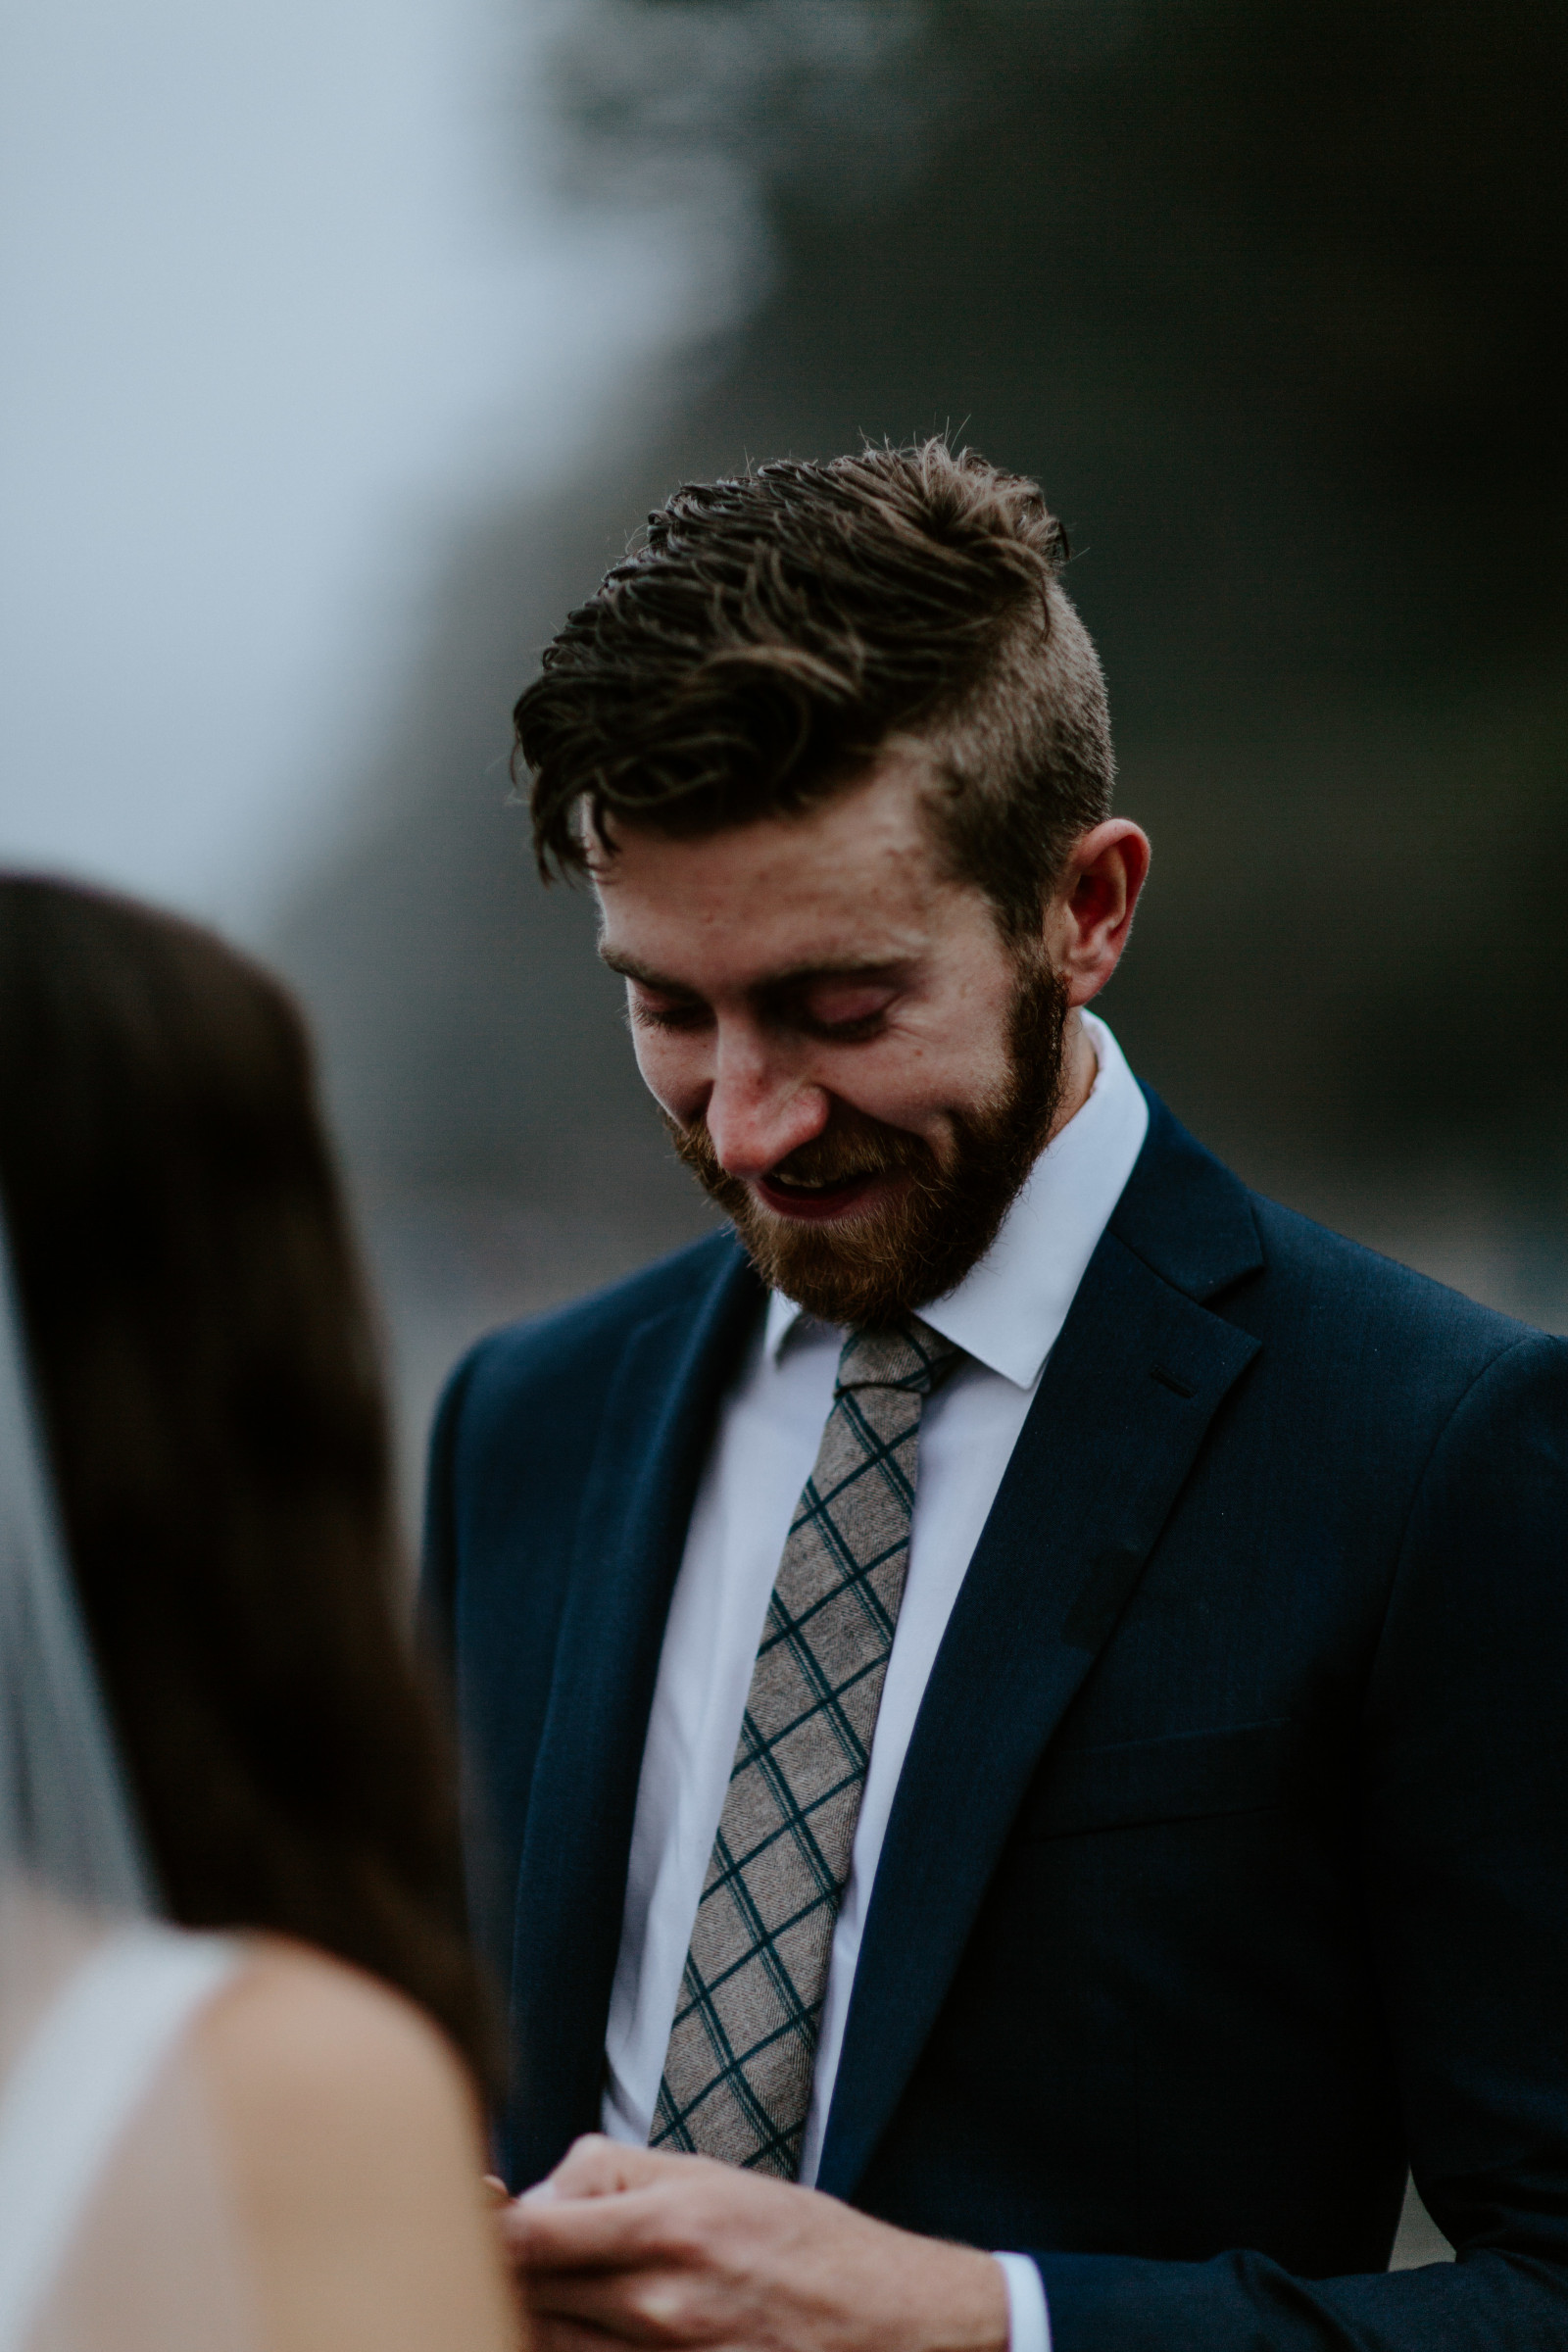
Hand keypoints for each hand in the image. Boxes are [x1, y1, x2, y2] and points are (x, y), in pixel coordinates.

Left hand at [501, 2136, 1008, 2351]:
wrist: (886, 2322)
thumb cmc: (798, 2241)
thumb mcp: (711, 2177)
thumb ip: (614, 2176)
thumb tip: (535, 2194)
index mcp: (666, 2225)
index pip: (528, 2235)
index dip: (481, 2224)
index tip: (467, 2209)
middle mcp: (659, 2303)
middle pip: (527, 2295)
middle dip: (507, 2269)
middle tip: (508, 2246)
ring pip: (548, 2345)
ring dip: (538, 2315)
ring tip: (563, 2288)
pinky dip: (579, 2349)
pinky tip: (590, 2327)